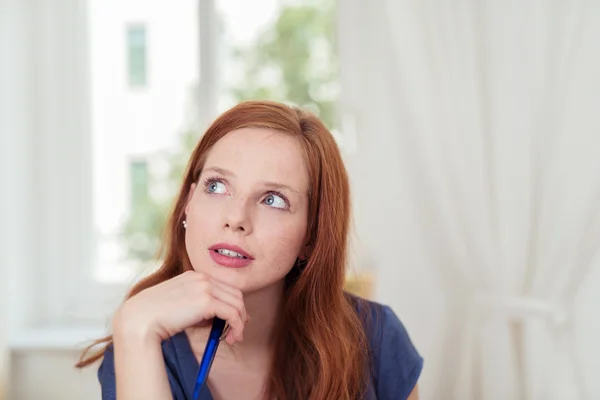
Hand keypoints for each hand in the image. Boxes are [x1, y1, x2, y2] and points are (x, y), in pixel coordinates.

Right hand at [113, 271, 246, 344]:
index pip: (224, 287)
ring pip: (237, 303)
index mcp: (194, 276)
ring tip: (234, 338)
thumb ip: (197, 306)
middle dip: (240, 313)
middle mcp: (202, 278)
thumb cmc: (154, 317)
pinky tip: (231, 337)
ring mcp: (205, 287)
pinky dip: (237, 326)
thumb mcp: (179, 305)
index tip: (233, 321)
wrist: (139, 320)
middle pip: (235, 293)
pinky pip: (232, 313)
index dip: (233, 304)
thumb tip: (218, 320)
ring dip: (240, 322)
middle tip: (237, 331)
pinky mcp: (206, 301)